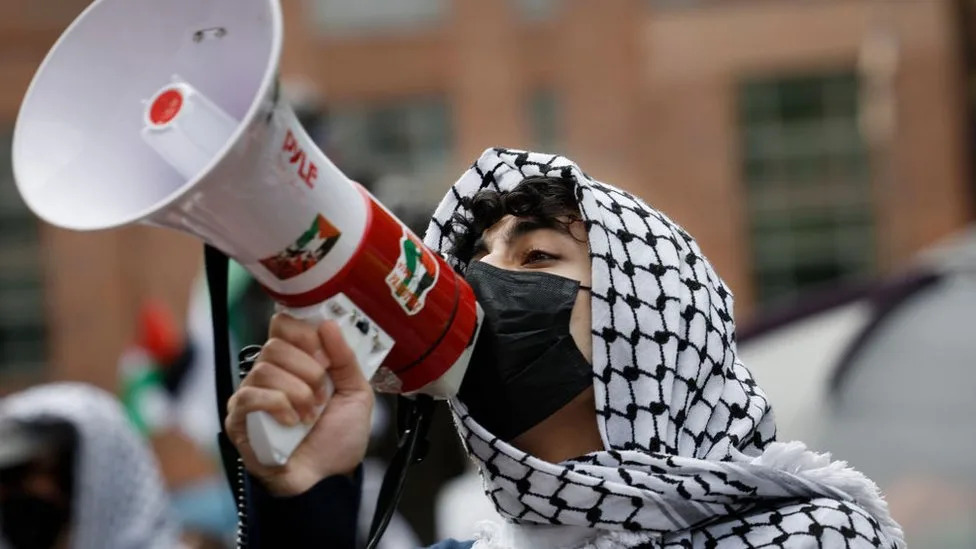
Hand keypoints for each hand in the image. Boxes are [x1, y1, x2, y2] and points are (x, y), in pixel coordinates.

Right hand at [225, 313, 373, 495]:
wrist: (328, 480)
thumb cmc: (338, 438)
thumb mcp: (356, 393)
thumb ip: (345, 358)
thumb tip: (328, 324)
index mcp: (296, 361)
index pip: (283, 324)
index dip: (305, 334)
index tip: (326, 357)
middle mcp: (270, 373)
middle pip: (275, 345)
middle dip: (308, 370)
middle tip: (323, 395)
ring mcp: (251, 394)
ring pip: (265, 369)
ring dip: (298, 392)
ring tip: (310, 415)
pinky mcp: (239, 418)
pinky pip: (249, 396)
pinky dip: (277, 406)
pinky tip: (292, 423)